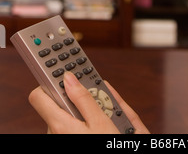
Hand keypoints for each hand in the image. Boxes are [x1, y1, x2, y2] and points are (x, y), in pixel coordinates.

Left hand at [29, 71, 149, 133]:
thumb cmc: (110, 146)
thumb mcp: (102, 121)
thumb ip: (84, 97)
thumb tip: (69, 77)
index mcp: (59, 125)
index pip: (39, 96)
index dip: (51, 83)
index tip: (65, 76)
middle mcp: (56, 132)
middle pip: (61, 103)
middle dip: (80, 97)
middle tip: (101, 100)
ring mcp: (64, 137)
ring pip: (74, 113)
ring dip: (91, 110)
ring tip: (112, 117)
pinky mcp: (71, 138)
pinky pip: (80, 123)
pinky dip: (94, 119)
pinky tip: (112, 121)